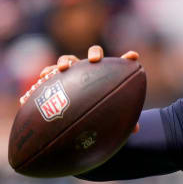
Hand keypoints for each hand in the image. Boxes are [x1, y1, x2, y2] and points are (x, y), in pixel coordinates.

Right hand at [22, 45, 140, 132]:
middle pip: (94, 54)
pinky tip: (44, 76)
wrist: (75, 112)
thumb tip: (136, 130)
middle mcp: (90, 70)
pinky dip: (48, 71)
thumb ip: (122, 118)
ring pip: (69, 59)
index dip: (127, 59)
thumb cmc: (98, 111)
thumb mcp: (110, 115)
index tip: (133, 57)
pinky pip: (50, 72)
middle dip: (94, 53)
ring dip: (66, 61)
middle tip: (94, 60)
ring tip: (63, 68)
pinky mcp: (57, 78)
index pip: (120, 64)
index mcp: (106, 75)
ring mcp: (73, 72)